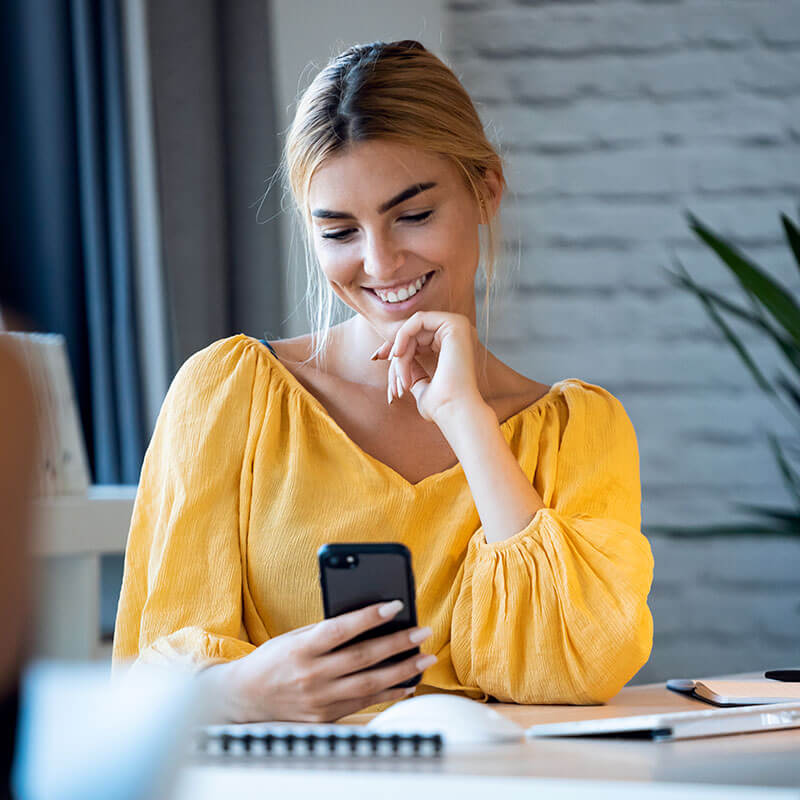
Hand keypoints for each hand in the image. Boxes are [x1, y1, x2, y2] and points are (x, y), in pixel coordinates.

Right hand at [211, 601, 434, 722]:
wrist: (243, 699)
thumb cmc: (273, 659)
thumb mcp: (294, 637)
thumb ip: (326, 631)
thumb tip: (369, 621)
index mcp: (301, 649)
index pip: (340, 630)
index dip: (369, 617)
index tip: (396, 604)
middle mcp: (310, 676)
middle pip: (362, 658)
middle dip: (398, 644)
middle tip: (423, 632)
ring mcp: (318, 701)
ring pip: (369, 684)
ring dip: (402, 671)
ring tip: (424, 658)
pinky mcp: (324, 718)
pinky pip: (363, 704)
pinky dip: (389, 694)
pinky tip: (407, 682)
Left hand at [372, 312, 482, 422]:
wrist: (455, 412)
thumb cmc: (442, 406)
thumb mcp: (421, 385)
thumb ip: (413, 369)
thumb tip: (400, 357)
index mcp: (455, 346)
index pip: (418, 337)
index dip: (396, 346)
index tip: (376, 357)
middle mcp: (459, 334)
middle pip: (415, 332)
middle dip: (395, 351)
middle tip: (388, 374)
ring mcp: (459, 327)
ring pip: (414, 328)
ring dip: (400, 351)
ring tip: (401, 377)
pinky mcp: (455, 324)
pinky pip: (418, 320)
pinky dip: (403, 336)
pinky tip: (398, 355)